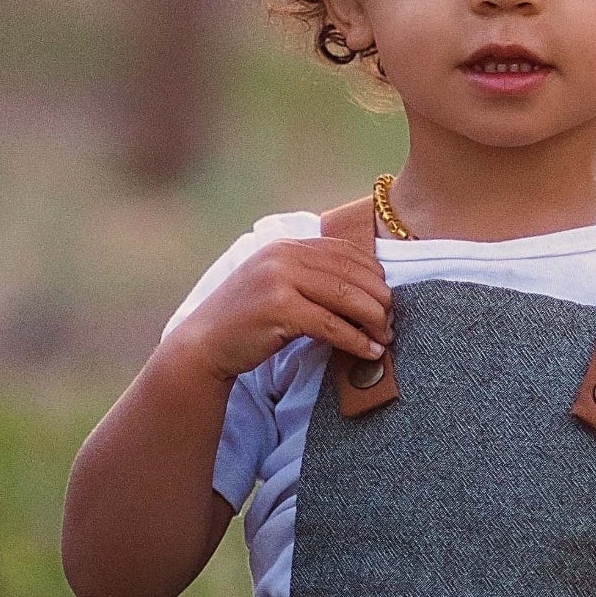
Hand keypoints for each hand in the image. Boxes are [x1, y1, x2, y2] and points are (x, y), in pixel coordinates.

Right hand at [165, 233, 390, 385]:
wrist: (203, 344)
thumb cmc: (247, 320)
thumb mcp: (278, 285)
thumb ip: (312, 277)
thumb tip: (368, 289)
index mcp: (287, 245)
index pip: (346, 252)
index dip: (374, 276)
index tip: (388, 299)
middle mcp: (284, 255)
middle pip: (352, 275)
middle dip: (380, 301)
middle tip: (392, 323)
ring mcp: (279, 280)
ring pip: (347, 298)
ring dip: (374, 321)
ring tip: (386, 338)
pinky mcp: (278, 309)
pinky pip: (332, 325)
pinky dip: (357, 341)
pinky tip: (370, 352)